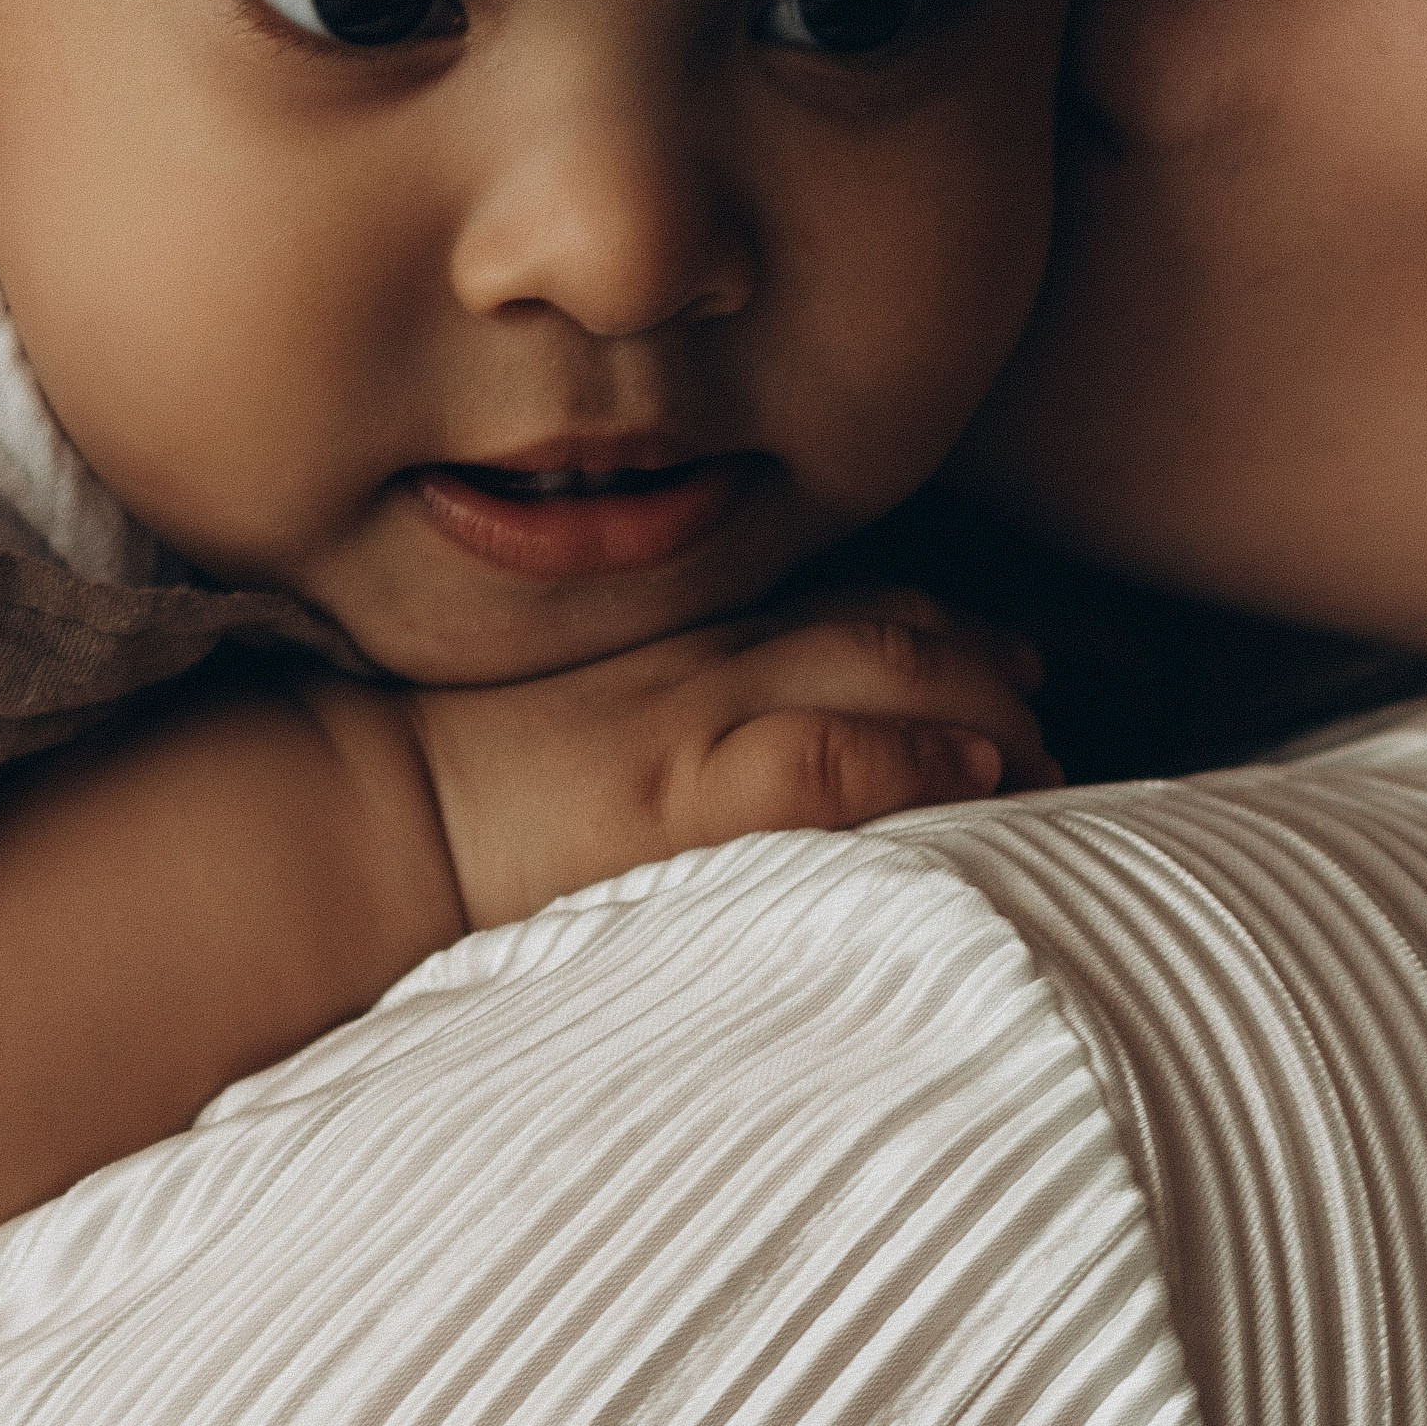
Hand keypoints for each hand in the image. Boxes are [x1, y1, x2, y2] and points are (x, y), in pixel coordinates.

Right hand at [388, 593, 1060, 933]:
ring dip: (985, 709)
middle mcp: (705, 658)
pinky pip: (818, 757)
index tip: (1013, 657)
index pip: (841, 603)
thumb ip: (675, 730)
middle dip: (991, 668)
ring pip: (879, 670)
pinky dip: (910, 757)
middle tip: (1056, 726)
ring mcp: (694, 717)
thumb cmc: (470, 799)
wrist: (370, 822)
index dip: (946, 627)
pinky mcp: (675, 792)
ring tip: (1048, 761)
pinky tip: (978, 777)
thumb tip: (755, 779)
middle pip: (887, 625)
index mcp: (684, 645)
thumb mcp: (588, 738)